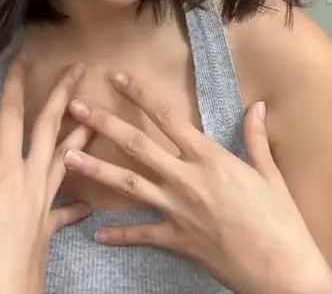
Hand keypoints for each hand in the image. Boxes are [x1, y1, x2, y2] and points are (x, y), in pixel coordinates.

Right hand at [0, 59, 90, 293]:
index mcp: (5, 176)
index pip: (11, 119)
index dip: (16, 85)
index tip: (25, 57)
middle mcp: (31, 185)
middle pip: (51, 130)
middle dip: (64, 96)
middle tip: (79, 68)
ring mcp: (44, 209)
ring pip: (66, 161)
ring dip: (80, 135)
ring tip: (96, 116)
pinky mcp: (47, 233)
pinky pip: (66, 208)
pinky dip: (75, 200)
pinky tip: (86, 202)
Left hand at [64, 72, 331, 293]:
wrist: (281, 272)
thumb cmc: (280, 221)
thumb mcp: (270, 174)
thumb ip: (256, 138)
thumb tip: (257, 105)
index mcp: (209, 158)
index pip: (167, 117)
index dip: (140, 95)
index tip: (117, 78)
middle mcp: (186, 179)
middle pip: (137, 146)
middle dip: (104, 124)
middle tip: (76, 108)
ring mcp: (177, 210)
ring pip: (128, 185)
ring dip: (96, 170)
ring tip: (68, 157)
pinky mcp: (175, 239)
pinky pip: (141, 234)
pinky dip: (119, 234)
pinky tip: (97, 234)